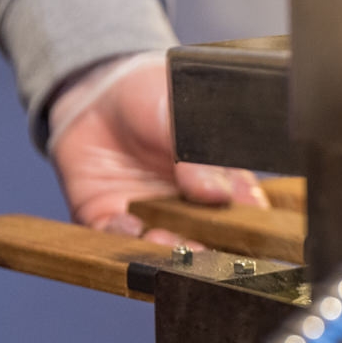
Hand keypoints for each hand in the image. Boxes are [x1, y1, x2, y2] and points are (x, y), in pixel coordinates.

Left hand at [48, 52, 268, 244]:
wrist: (96, 92)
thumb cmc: (151, 96)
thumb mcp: (181, 117)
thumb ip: (199, 156)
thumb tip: (219, 194)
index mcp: (219, 179)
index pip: (241, 208)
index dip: (244, 222)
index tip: (245, 227)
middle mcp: (189, 203)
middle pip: (207, 236)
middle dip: (209, 248)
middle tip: (207, 248)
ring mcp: (150, 213)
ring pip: (165, 244)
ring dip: (168, 250)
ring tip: (169, 244)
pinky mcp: (110, 217)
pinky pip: (117, 237)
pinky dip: (124, 237)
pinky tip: (130, 226)